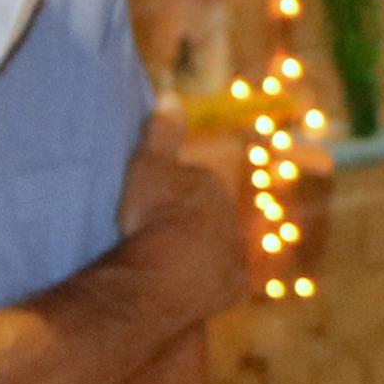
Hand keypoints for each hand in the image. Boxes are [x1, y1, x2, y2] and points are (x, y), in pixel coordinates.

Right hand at [118, 135, 247, 316]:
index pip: (191, 181)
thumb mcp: (149, 165)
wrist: (172, 271)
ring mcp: (234, 253)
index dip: (168, 191)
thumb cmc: (154, 214)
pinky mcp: (233, 286)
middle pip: (207, 215)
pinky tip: (181, 288)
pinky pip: (217, 281)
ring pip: (215, 247)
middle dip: (187, 220)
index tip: (149, 203)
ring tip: (163, 261)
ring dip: (196, 252)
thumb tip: (170, 95)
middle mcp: (230, 217)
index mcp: (210, 186)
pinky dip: (203, 282)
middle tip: (153, 233)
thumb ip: (161, 133)